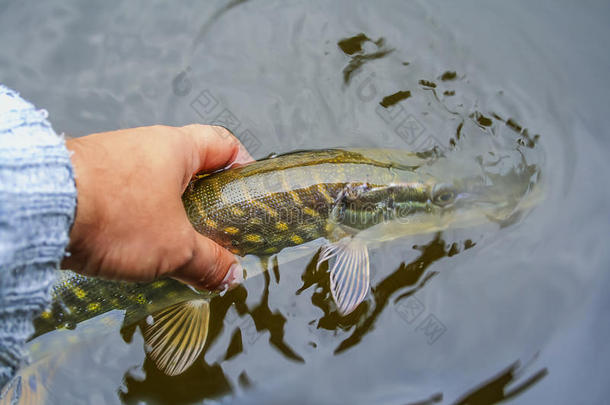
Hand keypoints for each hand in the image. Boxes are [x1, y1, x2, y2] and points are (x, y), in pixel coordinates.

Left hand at [62, 124, 251, 289]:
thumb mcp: (174, 247)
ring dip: (172, 216)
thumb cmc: (119, 215)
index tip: (247, 197)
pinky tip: (139, 249)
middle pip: (192, 169)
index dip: (243, 167)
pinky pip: (128, 198)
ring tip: (177, 250)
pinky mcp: (90, 180)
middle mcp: (147, 146)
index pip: (224, 144)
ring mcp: (116, 161)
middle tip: (216, 235)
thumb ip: (208, 262)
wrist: (40, 210)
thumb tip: (231, 277)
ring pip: (158, 186)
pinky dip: (140, 221)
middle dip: (207, 204)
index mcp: (177, 148)